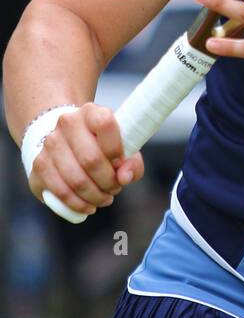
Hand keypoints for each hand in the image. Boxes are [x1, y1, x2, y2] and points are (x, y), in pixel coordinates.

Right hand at [28, 104, 144, 216]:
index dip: (116, 149)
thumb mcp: (123, 148)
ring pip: (76, 180)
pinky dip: (78, 204)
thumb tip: (124, 177)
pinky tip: (89, 205)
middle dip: (108, 181)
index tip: (120, 163)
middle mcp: (67, 123)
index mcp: (91, 112)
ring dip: (95, 196)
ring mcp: (50, 143)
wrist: (67, 141)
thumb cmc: (101, 146)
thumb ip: (132, 162)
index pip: (105, 124)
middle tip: (115, 188)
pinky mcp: (39, 165)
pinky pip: (61, 192)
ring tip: (104, 198)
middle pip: (91, 159)